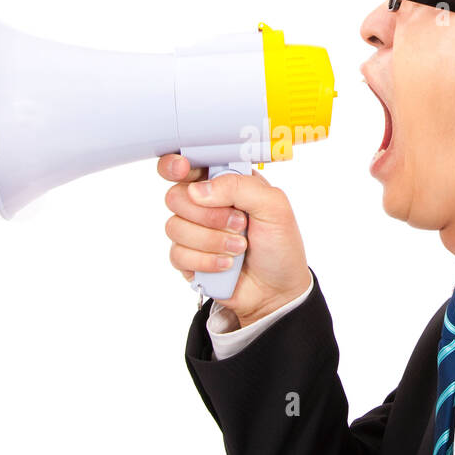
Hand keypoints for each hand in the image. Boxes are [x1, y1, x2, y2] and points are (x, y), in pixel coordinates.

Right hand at [158, 154, 310, 326]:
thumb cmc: (280, 245)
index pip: (189, 164)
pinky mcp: (188, 259)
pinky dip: (206, 261)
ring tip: (239, 247)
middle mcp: (205, 204)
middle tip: (239, 223)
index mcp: (225, 183)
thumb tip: (198, 191)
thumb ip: (240, 187)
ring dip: (211, 240)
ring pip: (174, 226)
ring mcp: (194, 232)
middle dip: (207, 214)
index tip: (184, 170)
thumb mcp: (274, 207)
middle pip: (175, 195)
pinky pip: (177, 254)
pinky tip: (227, 265)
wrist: (278, 291)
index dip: (179, 164)